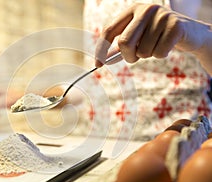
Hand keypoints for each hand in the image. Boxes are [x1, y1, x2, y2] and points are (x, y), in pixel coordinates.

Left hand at [95, 3, 211, 70]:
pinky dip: (161, 55)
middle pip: (124, 43)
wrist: (190, 33)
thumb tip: (102, 59)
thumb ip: (120, 46)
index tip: (98, 64)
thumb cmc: (158, 36)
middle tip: (135, 58)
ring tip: (156, 45)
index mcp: (132, 10)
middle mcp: (145, 10)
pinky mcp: (175, 26)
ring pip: (142, 51)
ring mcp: (161, 16)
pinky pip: (158, 53)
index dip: (101, 49)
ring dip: (147, 55)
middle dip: (128, 57)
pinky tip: (167, 46)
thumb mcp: (137, 37)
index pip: (109, 30)